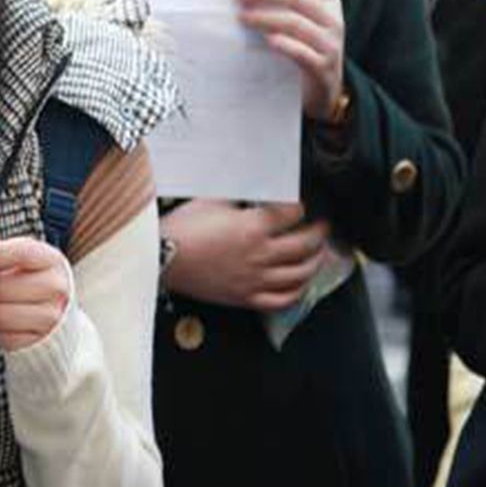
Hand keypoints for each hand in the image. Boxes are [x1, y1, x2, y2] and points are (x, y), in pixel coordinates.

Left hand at [0, 238, 71, 351]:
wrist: (56, 314)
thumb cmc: (30, 281)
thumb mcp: (22, 260)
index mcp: (51, 260)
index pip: (20, 253)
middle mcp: (56, 288)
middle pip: (0, 287)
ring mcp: (52, 317)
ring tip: (0, 304)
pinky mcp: (40, 341)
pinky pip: (4, 338)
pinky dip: (0, 331)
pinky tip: (10, 322)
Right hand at [159, 200, 329, 311]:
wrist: (162, 257)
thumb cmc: (183, 228)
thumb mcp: (212, 199)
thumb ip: (238, 193)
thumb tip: (254, 186)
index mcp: (253, 226)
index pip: (292, 214)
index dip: (299, 207)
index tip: (299, 206)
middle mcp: (260, 254)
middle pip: (305, 245)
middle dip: (319, 233)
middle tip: (323, 228)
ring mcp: (255, 279)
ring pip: (299, 275)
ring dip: (315, 263)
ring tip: (319, 255)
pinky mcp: (246, 297)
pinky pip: (281, 300)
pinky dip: (296, 292)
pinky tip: (300, 285)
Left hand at [236, 0, 345, 121]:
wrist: (324, 91)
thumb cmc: (304, 47)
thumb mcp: (301, 20)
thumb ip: (282, 0)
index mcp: (328, 0)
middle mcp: (333, 18)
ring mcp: (330, 44)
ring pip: (296, 23)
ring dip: (265, 17)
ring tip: (242, 17)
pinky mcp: (323, 68)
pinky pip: (302, 53)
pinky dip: (284, 44)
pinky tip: (267, 40)